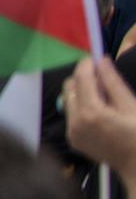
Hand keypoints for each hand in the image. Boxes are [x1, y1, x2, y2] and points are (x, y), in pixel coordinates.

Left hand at [65, 57, 135, 183]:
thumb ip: (113, 83)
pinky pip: (71, 115)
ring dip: (81, 92)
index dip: (87, 64)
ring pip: (68, 100)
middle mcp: (75, 122)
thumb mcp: (131, 105)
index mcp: (91, 112)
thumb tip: (101, 61)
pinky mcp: (73, 139)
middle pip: (69, 87)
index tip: (96, 59)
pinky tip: (101, 113)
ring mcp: (72, 132)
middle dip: (83, 79)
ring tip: (104, 98)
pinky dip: (81, 107)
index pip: (81, 78)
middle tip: (103, 80)